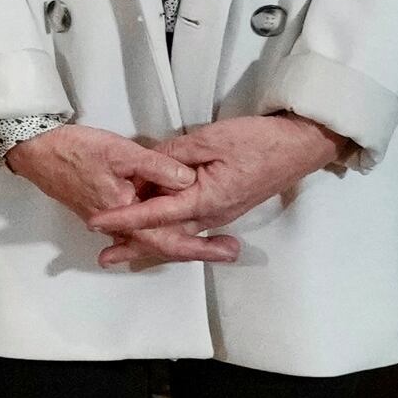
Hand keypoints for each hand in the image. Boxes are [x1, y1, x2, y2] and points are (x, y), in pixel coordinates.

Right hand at [0, 123, 221, 267]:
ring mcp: (110, 221)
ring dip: (181, 242)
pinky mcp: (104, 210)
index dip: (201, 247)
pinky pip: (137, 230)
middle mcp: (117, 226)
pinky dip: (157, 233)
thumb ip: (158, 167)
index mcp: (124, 215)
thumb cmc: (76, 150)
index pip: (168, 240)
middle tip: (231, 251)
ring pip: (150, 239)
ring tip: (212, 243)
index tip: (228, 249)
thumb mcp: (121, 152)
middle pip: (163, 246)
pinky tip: (170, 232)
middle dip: (198, 249)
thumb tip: (191, 182)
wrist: (34, 150)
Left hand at [116, 114, 343, 248]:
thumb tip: (147, 168)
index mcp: (206, 199)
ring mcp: (222, 214)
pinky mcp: (228, 207)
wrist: (301, 146)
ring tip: (122, 250)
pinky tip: (157, 230)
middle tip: (104, 257)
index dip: (124, 218)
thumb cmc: (259, 140)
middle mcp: (213, 214)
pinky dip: (170, 230)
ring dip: (151, 241)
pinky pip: (192, 225)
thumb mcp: (210, 139)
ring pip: (179, 232)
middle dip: (134, 245)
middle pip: (166, 234)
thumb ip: (175, 156)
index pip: (155, 214)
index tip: (96, 222)